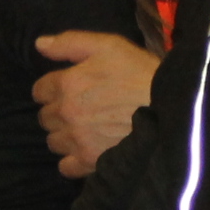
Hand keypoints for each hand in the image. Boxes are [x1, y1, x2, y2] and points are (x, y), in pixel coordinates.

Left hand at [32, 32, 159, 178]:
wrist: (171, 107)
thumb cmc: (141, 72)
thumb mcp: (108, 46)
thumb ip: (70, 43)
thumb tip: (39, 44)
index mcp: (67, 83)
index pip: (39, 91)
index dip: (53, 89)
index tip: (69, 89)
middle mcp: (67, 113)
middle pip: (45, 117)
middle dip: (58, 112)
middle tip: (80, 109)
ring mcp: (78, 140)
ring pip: (54, 142)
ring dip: (65, 136)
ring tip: (86, 130)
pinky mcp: (91, 162)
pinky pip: (66, 167)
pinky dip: (73, 161)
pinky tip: (87, 150)